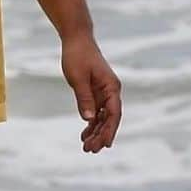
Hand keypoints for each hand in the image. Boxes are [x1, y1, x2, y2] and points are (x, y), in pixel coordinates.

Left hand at [61, 33, 121, 152]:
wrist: (76, 40)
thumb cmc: (77, 56)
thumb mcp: (78, 78)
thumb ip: (84, 98)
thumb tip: (89, 119)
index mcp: (111, 87)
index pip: (114, 113)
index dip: (110, 130)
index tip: (105, 144)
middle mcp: (111, 91)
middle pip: (109, 118)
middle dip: (101, 135)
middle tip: (90, 150)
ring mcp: (104, 92)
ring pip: (102, 117)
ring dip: (96, 132)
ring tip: (87, 147)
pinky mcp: (95, 92)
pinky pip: (95, 112)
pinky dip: (91, 123)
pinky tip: (85, 135)